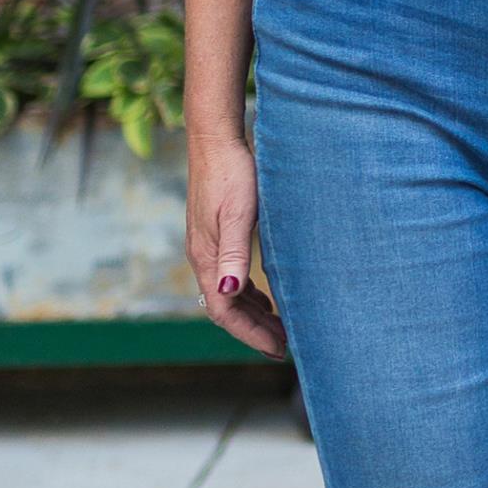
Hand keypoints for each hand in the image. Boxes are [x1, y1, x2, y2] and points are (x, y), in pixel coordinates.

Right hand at [186, 134, 286, 357]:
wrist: (216, 140)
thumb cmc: (232, 173)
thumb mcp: (237, 212)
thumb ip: (234, 252)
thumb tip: (229, 293)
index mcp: (208, 258)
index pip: (225, 312)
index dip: (250, 333)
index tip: (278, 348)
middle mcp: (204, 258)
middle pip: (226, 308)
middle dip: (254, 330)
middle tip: (284, 346)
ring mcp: (208, 247)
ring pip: (229, 294)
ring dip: (252, 313)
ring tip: (279, 326)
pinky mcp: (216, 234)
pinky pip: (230, 276)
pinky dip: (248, 293)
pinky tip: (265, 294)